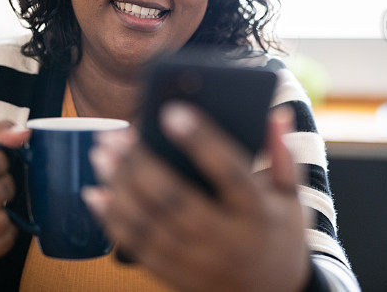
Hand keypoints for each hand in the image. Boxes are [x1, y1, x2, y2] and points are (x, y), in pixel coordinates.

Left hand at [83, 103, 309, 291]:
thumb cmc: (280, 232)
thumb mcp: (291, 196)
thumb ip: (283, 153)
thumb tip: (276, 110)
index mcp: (258, 213)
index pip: (231, 172)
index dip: (201, 141)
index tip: (171, 111)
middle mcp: (227, 241)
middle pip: (177, 200)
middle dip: (141, 165)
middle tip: (115, 134)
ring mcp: (198, 262)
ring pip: (150, 225)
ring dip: (119, 188)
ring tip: (101, 154)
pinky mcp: (176, 276)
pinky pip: (137, 248)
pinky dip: (112, 220)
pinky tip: (95, 193)